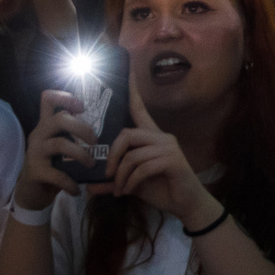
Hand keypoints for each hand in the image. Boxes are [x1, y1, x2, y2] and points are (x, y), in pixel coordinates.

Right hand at [15, 88, 100, 208]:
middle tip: (95, 141)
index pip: (48, 99)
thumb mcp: (62, 146)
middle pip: (60, 119)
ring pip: (61, 144)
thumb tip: (108, 131)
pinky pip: (57, 174)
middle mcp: (39, 134)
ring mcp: (35, 152)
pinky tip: (77, 189)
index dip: (65, 98)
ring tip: (91, 164)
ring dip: (82, 155)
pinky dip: (71, 183)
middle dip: (83, 128)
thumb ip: (74, 135)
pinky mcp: (35, 171)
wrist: (32, 192)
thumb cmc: (53, 165)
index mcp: (46, 125)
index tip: (82, 108)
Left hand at [108, 83, 214, 227]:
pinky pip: (143, 167)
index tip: (127, 69)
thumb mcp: (132, 184)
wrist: (186, 205)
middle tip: (106, 173)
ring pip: (132, 154)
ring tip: (119, 189)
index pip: (139, 108)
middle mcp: (161, 137)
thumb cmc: (161, 189)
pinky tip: (129, 191)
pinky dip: (131, 182)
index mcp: (152, 137)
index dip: (132, 90)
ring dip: (120, 175)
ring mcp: (168, 148)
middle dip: (112, 155)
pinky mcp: (173, 160)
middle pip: (127, 134)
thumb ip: (113, 182)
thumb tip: (89, 187)